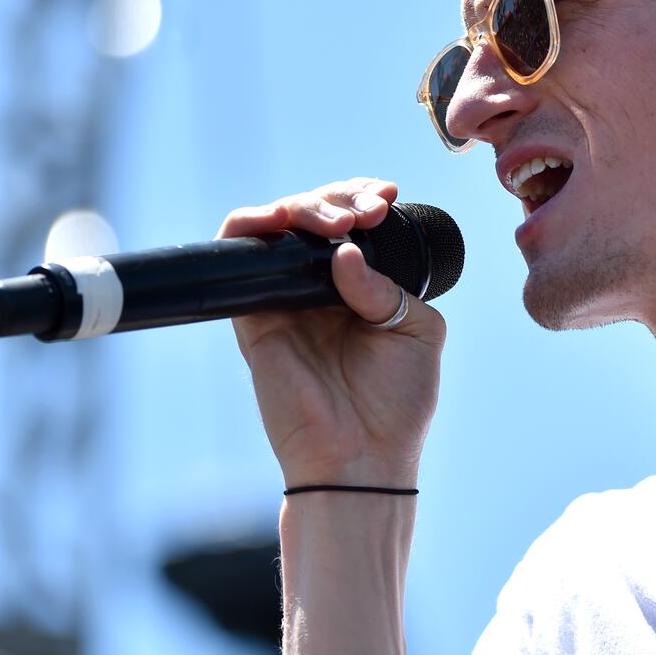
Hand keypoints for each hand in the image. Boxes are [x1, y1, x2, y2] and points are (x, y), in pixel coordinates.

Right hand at [217, 179, 444, 486]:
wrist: (362, 457)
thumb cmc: (397, 403)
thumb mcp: (417, 332)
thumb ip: (387, 286)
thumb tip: (343, 250)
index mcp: (362, 287)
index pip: (353, 223)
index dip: (363, 197)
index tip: (386, 199)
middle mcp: (320, 287)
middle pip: (314, 215)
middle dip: (339, 198)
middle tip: (365, 213)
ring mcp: (285, 298)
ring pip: (277, 224)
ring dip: (303, 205)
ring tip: (338, 221)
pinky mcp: (252, 314)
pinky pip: (238, 255)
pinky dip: (251, 224)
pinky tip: (280, 219)